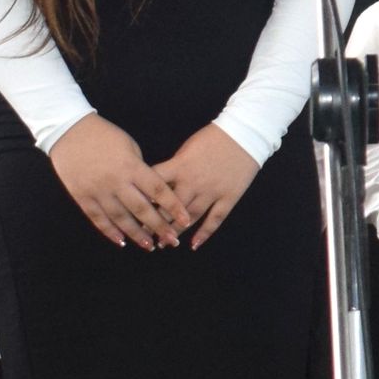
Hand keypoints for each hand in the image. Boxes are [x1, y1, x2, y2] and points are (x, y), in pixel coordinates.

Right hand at [50, 114, 193, 250]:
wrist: (69, 131)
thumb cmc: (104, 135)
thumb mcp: (129, 146)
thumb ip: (140, 170)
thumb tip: (150, 192)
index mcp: (131, 166)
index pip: (157, 190)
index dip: (173, 207)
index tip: (186, 220)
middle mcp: (116, 181)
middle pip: (141, 209)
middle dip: (159, 227)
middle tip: (172, 241)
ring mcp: (97, 191)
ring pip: (120, 218)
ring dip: (136, 234)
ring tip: (149, 246)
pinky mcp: (82, 196)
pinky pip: (98, 218)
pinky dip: (110, 232)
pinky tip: (121, 242)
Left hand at [152, 123, 259, 248]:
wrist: (244, 134)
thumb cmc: (212, 138)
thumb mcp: (186, 148)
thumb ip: (174, 167)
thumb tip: (160, 184)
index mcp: (179, 167)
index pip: (155, 186)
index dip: (143, 200)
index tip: (134, 212)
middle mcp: (193, 182)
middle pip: (170, 207)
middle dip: (157, 223)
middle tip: (145, 235)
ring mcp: (211, 192)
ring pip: (190, 217)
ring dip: (177, 232)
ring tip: (166, 243)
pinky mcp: (228, 197)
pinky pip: (215, 219)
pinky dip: (204, 233)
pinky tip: (194, 244)